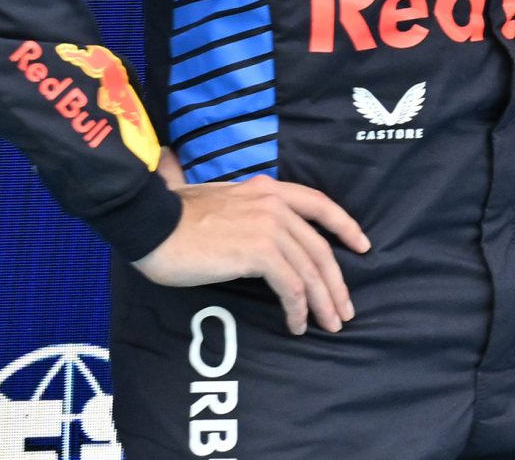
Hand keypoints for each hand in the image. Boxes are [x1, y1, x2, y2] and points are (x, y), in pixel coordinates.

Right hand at [133, 177, 371, 334]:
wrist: (152, 224)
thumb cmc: (176, 218)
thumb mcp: (223, 203)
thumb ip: (249, 212)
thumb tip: (261, 236)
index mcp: (269, 189)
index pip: (320, 204)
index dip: (345, 226)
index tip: (362, 246)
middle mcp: (275, 204)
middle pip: (319, 248)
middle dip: (336, 282)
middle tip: (344, 310)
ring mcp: (269, 228)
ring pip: (310, 271)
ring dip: (323, 302)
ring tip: (328, 324)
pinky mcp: (259, 253)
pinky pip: (291, 286)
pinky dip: (297, 309)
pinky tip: (296, 324)